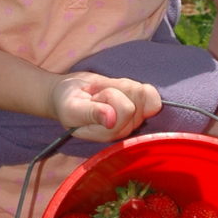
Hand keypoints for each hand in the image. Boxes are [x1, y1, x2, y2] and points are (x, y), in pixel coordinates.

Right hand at [47, 73, 161, 141]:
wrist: (68, 94)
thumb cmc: (67, 103)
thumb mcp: (72, 108)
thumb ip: (91, 114)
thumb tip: (111, 120)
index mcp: (109, 134)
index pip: (126, 110)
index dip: (108, 96)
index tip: (91, 98)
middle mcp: (124, 128)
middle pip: (136, 100)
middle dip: (113, 89)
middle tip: (95, 94)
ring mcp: (133, 117)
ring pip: (141, 92)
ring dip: (118, 85)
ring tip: (101, 91)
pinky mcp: (138, 104)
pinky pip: (150, 92)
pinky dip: (132, 83)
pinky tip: (116, 88)